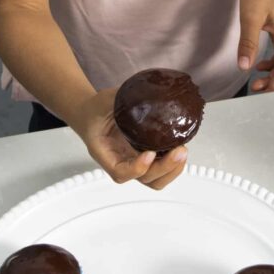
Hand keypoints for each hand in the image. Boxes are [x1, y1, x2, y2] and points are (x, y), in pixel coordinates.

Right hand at [71, 89, 187, 188]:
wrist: (91, 114)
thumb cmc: (95, 110)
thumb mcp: (105, 101)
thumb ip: (124, 99)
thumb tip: (151, 93)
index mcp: (105, 153)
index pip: (120, 172)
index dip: (137, 168)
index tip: (149, 153)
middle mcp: (121, 162)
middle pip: (145, 179)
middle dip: (164, 167)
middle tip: (178, 150)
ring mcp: (135, 163)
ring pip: (155, 180)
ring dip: (172, 169)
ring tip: (182, 151)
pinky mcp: (146, 159)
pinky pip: (161, 172)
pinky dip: (174, 166)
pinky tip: (180, 149)